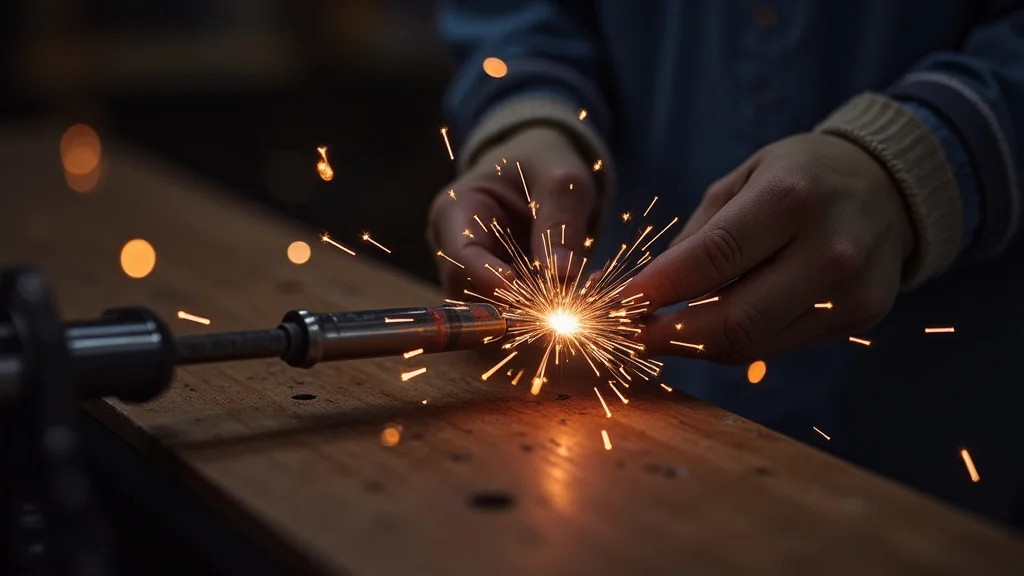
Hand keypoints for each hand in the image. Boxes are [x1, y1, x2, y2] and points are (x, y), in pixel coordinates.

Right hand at [427, 126, 596, 297]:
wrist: (539, 170)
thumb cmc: (543, 164)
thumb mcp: (561, 179)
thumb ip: (560, 220)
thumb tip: (562, 272)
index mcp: (453, 212)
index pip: (460, 259)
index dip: (492, 281)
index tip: (532, 291)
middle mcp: (452, 250)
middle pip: (473, 294)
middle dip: (520, 304)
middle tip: (569, 303)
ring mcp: (470, 275)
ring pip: (493, 313)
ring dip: (534, 313)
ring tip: (578, 296)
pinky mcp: (494, 292)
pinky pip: (512, 314)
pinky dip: (543, 313)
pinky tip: (575, 297)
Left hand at [632, 133, 914, 363]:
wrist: (889, 185)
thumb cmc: (798, 176)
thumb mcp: (741, 181)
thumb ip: (696, 239)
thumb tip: (643, 292)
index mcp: (791, 198)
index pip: (711, 260)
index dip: (657, 291)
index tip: (617, 306)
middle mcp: (828, 250)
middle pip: (734, 320)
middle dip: (670, 335)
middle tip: (633, 335)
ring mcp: (850, 291)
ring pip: (754, 345)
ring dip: (697, 346)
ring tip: (664, 333)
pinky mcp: (862, 317)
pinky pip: (778, 345)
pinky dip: (736, 342)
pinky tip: (712, 328)